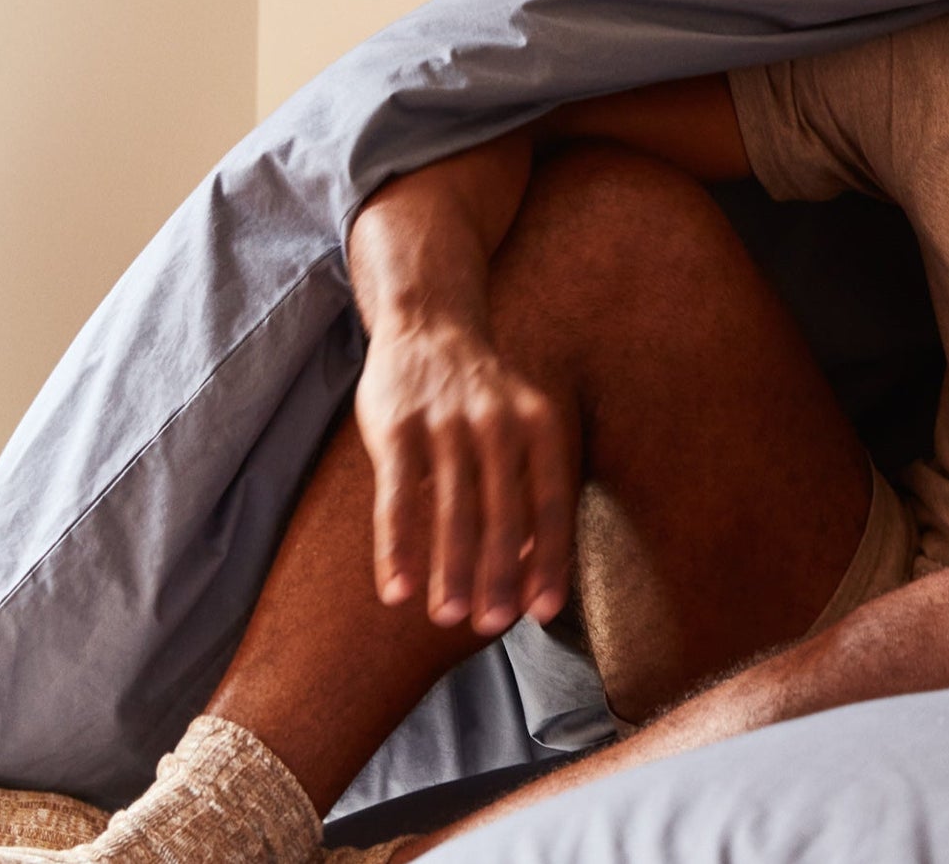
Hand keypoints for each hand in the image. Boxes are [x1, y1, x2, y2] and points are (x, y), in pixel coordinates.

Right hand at [355, 322, 576, 634]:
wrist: (430, 323)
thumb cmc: (481, 395)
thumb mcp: (522, 424)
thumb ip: (529, 486)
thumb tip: (531, 570)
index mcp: (540, 425)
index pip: (552, 504)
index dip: (549, 561)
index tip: (541, 612)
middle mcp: (499, 422)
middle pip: (504, 514)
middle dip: (498, 576)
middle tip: (490, 625)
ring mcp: (446, 423)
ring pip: (453, 510)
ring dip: (451, 570)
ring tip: (447, 616)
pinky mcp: (396, 428)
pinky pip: (397, 499)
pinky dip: (397, 549)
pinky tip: (396, 589)